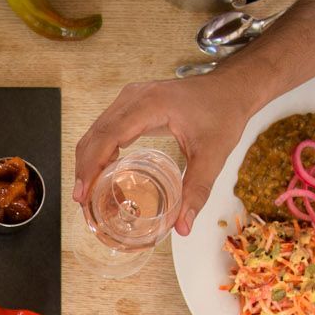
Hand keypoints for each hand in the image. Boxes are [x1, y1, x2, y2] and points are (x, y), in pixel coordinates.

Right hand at [72, 70, 260, 235]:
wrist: (231, 88)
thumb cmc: (223, 113)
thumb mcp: (212, 155)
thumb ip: (195, 191)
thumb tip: (182, 227)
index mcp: (150, 105)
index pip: (107, 137)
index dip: (91, 167)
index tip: (82, 195)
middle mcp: (134, 97)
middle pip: (94, 135)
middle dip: (84, 170)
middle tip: (82, 203)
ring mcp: (130, 98)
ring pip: (95, 131)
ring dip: (88, 162)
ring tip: (88, 194)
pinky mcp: (132, 104)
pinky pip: (105, 128)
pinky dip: (98, 152)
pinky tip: (101, 175)